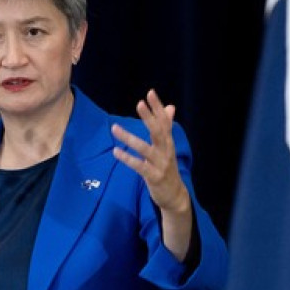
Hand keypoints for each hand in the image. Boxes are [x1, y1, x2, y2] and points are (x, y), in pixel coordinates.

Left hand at [111, 89, 192, 258]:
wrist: (175, 196)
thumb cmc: (167, 169)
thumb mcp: (167, 147)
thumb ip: (166, 127)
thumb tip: (170, 107)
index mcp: (168, 143)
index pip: (164, 122)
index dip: (157, 108)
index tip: (150, 93)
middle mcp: (166, 151)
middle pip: (158, 132)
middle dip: (149, 117)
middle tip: (139, 103)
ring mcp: (160, 164)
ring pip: (145, 148)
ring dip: (129, 138)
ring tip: (115, 128)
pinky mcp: (153, 176)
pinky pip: (139, 166)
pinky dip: (127, 158)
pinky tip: (116, 151)